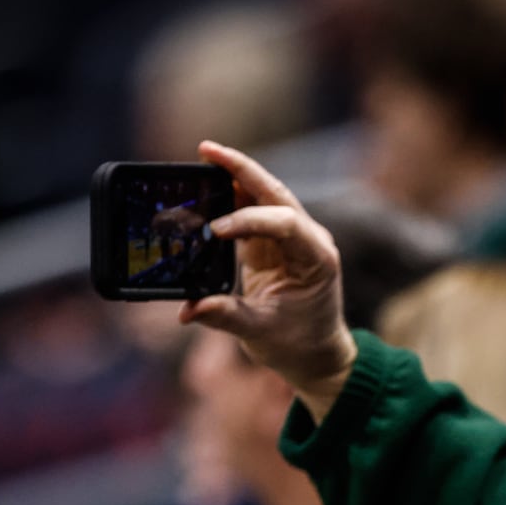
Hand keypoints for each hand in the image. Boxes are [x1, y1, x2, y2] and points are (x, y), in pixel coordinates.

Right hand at [178, 140, 356, 419]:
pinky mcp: (275, 243)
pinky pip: (253, 211)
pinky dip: (230, 198)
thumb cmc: (297, 345)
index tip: (214, 232)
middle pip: (276, 193)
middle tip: (207, 150)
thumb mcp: (261, 334)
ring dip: (235, 176)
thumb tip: (188, 309)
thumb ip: (226, 317)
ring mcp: (293, 238)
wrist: (317, 355)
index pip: (284, 223)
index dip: (248, 221)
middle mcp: (310, 240)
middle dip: (242, 170)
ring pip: (265, 196)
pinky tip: (207, 185)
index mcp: (316, 259)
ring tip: (204, 157)